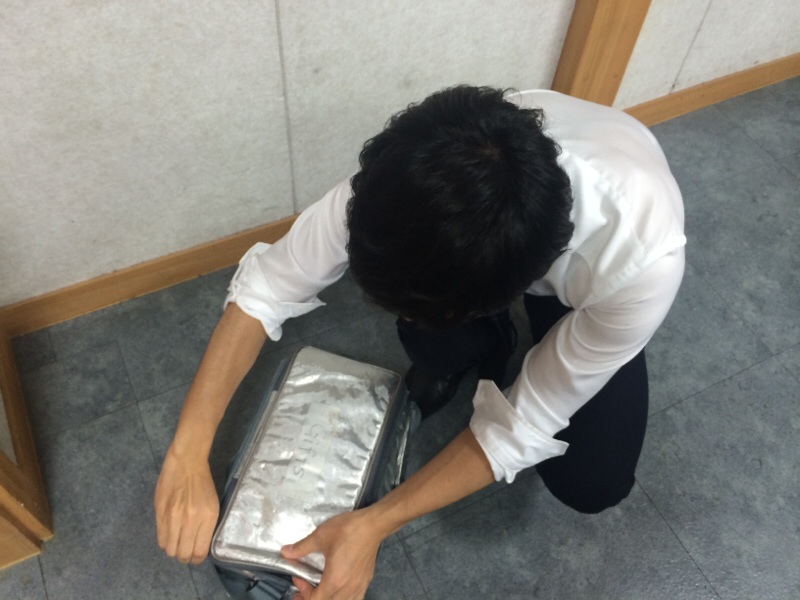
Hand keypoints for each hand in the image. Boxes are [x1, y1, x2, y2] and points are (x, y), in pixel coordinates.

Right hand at [154, 447, 219, 563]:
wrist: (186, 463)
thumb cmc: (203, 483)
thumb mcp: (212, 505)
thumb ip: (205, 527)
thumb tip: (198, 546)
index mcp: (207, 518)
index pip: (199, 551)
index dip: (196, 559)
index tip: (195, 557)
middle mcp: (190, 520)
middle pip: (182, 554)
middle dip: (184, 557)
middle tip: (185, 551)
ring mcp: (173, 517)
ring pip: (169, 549)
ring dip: (173, 550)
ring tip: (176, 542)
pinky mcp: (159, 513)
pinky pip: (160, 538)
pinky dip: (164, 541)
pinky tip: (169, 534)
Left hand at [281, 509, 383, 599]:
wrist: (373, 525)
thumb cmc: (348, 530)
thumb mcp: (321, 536)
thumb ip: (302, 547)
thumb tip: (285, 552)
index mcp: (334, 581)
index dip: (303, 593)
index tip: (298, 579)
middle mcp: (347, 588)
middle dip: (312, 598)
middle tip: (303, 588)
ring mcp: (359, 586)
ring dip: (328, 599)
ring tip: (320, 591)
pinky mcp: (366, 581)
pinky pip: (355, 598)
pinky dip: (344, 598)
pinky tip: (339, 589)